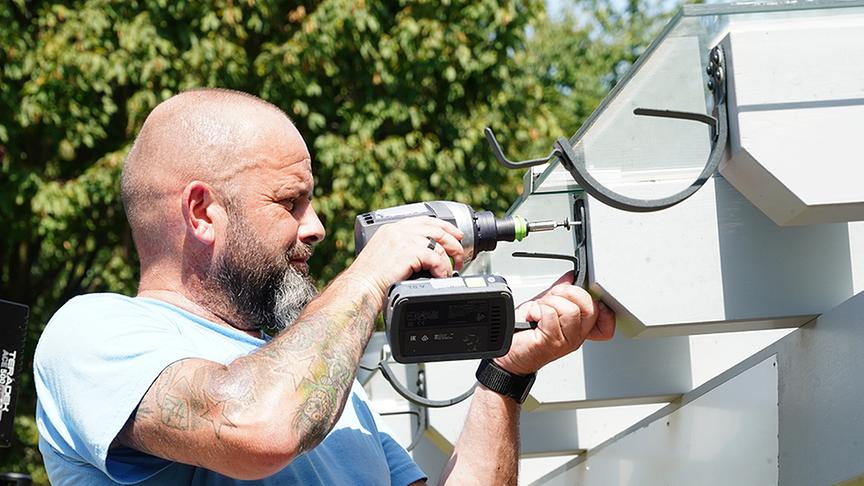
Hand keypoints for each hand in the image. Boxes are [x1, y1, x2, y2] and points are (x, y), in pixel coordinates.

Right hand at [346, 216, 464, 300]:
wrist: (361, 287)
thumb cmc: (369, 279)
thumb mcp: (384, 255)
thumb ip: (401, 249)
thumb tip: (423, 257)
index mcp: (392, 229)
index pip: (424, 221)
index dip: (444, 226)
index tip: (455, 234)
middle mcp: (398, 230)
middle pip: (436, 229)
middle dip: (453, 241)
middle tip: (460, 253)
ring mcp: (404, 239)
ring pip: (439, 244)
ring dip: (449, 258)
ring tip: (452, 269)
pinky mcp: (409, 252)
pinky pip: (435, 258)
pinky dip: (442, 269)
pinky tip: (440, 276)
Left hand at [494, 271, 615, 375]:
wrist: (507, 351)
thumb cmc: (525, 333)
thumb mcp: (546, 305)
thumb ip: (560, 292)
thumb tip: (570, 277)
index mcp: (578, 327)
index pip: (605, 320)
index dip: (601, 305)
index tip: (583, 295)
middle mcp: (575, 336)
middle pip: (590, 308)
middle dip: (569, 293)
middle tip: (552, 298)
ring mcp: (565, 341)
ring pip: (570, 310)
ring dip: (550, 302)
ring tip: (539, 309)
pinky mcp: (551, 342)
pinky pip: (551, 314)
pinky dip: (538, 309)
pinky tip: (532, 316)